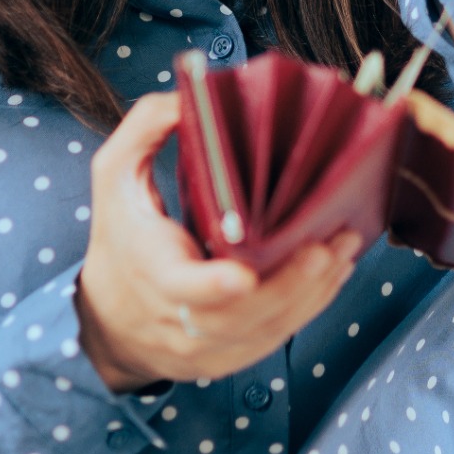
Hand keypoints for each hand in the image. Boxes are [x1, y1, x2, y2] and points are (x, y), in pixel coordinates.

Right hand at [73, 93, 362, 391]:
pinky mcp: (233, 358)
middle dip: (291, 283)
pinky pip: (277, 337)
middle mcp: (180, 321)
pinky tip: (333, 273)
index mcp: (152, 274)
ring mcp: (209, 348)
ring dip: (313, 292)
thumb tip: (191, 96)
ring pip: (268, 329)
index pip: (182, 289)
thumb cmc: (120, 237)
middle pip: (241, 314)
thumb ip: (145, 128)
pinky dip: (309, 307)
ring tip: (343, 250)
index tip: (243, 275)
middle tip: (329, 244)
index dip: (214, 286)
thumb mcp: (114, 176)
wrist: (109, 321)